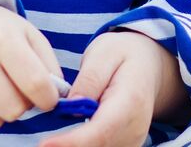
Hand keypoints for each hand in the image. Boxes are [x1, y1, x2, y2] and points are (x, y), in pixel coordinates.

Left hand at [39, 30, 186, 146]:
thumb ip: (89, 79)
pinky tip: (67, 140)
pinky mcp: (125, 145)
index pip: (101, 130)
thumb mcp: (104, 53)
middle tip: (42, 143)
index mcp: (130, 101)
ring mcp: (133, 140)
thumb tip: (72, 105)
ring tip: (53, 140)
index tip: (46, 144)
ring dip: (74, 146)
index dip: (73, 142)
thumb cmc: (123, 56)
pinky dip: (82, 146)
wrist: (148, 67)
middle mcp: (135, 128)